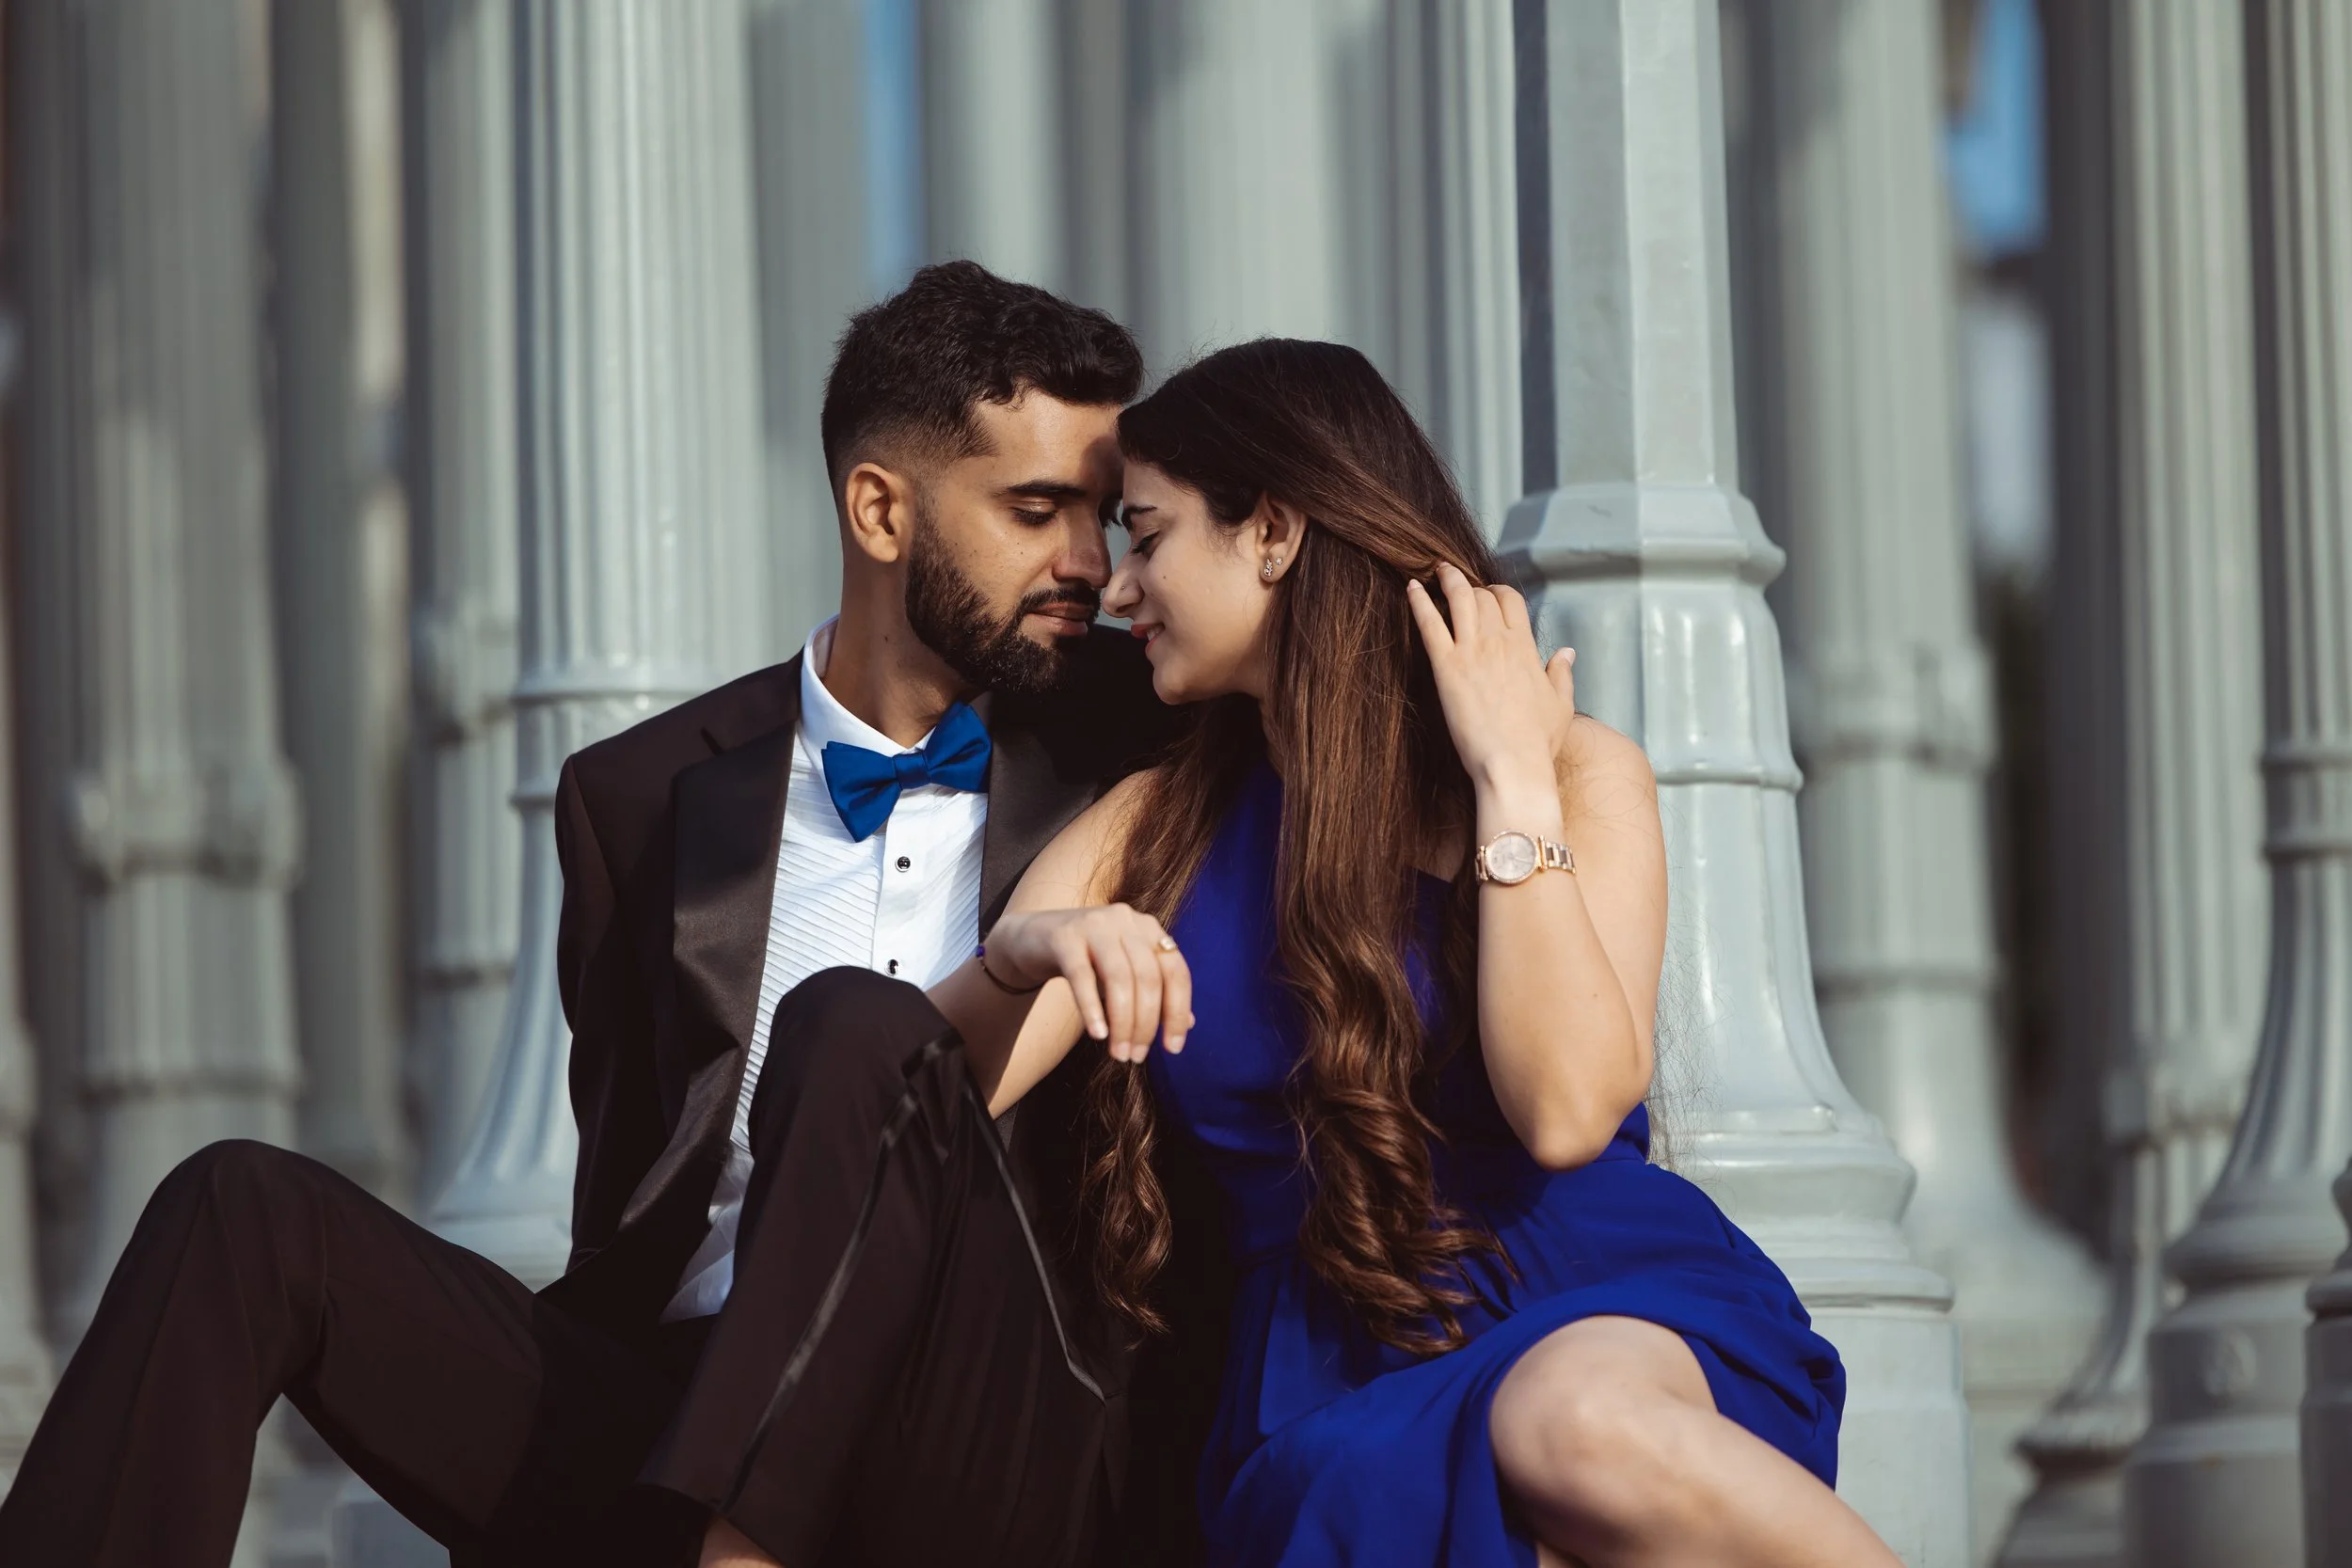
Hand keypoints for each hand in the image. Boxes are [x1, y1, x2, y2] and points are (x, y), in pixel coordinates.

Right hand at [984, 905, 1193, 1062]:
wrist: (1033, 939)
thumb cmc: (1088, 961)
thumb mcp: (1124, 974)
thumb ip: (1154, 993)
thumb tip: (1187, 1024)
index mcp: (1148, 927)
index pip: (1175, 971)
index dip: (1177, 1011)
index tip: (1173, 1049)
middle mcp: (1126, 920)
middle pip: (1148, 977)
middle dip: (1146, 1024)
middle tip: (1136, 1057)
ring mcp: (1095, 925)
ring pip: (1119, 978)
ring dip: (1122, 1023)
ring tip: (1118, 1054)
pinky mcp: (1064, 937)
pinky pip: (1082, 976)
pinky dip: (1092, 1008)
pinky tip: (1098, 1034)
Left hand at [1405, 563, 1574, 791]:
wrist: (1513, 764)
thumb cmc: (1538, 742)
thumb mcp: (1561, 704)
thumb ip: (1561, 674)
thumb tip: (1567, 652)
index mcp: (1526, 648)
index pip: (1511, 600)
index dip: (1497, 591)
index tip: (1488, 593)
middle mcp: (1499, 642)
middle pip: (1482, 596)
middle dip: (1470, 586)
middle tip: (1457, 584)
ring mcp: (1472, 652)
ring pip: (1459, 600)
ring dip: (1447, 579)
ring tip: (1437, 569)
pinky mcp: (1447, 668)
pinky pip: (1430, 624)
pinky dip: (1420, 602)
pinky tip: (1412, 587)